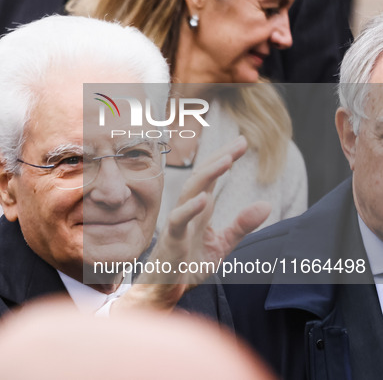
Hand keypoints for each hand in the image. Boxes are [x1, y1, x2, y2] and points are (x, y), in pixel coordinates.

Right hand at [113, 136, 270, 312]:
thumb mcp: (222, 245)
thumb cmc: (188, 266)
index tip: (242, 142)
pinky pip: (178, 221)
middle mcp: (188, 211)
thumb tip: (266, 204)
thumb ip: (242, 225)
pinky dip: (190, 209)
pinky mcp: (172, 241)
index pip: (212, 178)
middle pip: (202, 177)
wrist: (165, 290)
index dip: (225, 159)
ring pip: (190, 192)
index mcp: (200, 210)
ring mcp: (179, 224)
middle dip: (220, 158)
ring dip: (207, 175)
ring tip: (226, 160)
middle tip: (240, 142)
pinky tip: (204, 199)